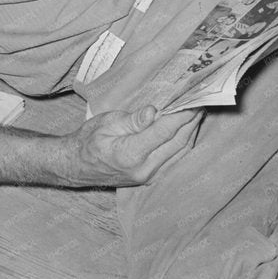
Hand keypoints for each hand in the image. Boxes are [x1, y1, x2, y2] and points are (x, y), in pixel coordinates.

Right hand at [66, 105, 201, 186]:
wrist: (76, 166)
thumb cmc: (89, 140)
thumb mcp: (107, 122)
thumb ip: (133, 120)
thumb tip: (153, 112)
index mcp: (130, 153)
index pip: (165, 131)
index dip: (182, 114)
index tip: (193, 99)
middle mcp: (144, 169)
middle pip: (178, 143)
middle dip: (191, 121)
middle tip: (200, 101)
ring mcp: (149, 177)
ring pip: (181, 153)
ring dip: (191, 132)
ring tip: (197, 113)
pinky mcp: (151, 179)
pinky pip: (175, 160)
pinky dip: (183, 143)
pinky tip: (186, 130)